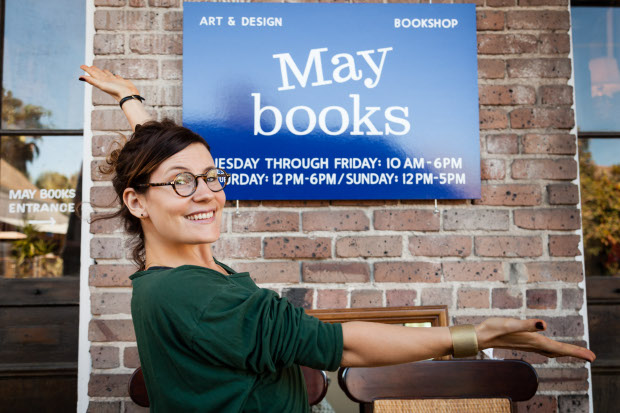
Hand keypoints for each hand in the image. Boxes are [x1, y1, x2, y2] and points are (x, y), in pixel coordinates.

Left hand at [79, 64, 139, 101]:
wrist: (128, 96)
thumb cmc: (115, 91)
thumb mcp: (102, 85)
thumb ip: (92, 80)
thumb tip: (80, 77)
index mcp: (102, 81)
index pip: (93, 73)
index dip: (87, 70)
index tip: (81, 66)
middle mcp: (107, 81)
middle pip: (99, 74)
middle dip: (95, 70)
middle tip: (91, 66)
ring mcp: (115, 82)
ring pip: (108, 75)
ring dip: (105, 72)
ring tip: (102, 70)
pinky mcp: (122, 82)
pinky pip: (118, 78)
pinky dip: (116, 76)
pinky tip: (116, 76)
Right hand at [475, 318, 595, 361]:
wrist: (480, 336)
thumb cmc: (494, 329)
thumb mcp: (511, 324)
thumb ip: (528, 324)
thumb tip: (545, 325)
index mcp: (534, 341)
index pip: (560, 348)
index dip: (576, 352)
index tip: (592, 357)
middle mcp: (533, 345)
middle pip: (558, 352)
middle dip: (575, 353)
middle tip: (591, 357)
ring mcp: (528, 345)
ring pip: (552, 351)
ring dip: (565, 352)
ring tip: (577, 353)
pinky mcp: (523, 342)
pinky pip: (544, 349)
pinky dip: (553, 350)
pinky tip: (551, 348)